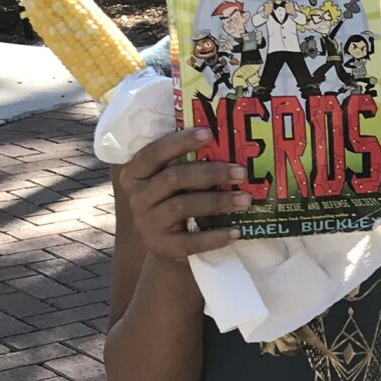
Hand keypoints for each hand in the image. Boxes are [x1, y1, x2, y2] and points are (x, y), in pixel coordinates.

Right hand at [117, 128, 251, 262]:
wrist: (166, 246)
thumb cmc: (174, 201)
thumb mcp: (172, 183)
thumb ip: (185, 163)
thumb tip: (226, 143)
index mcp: (135, 173)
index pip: (154, 153)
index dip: (180, 142)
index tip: (209, 133)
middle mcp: (137, 197)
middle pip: (174, 178)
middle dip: (210, 173)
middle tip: (241, 172)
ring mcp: (147, 224)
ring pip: (184, 206)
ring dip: (218, 201)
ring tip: (245, 199)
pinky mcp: (162, 247)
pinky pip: (191, 241)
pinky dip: (215, 236)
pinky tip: (236, 231)